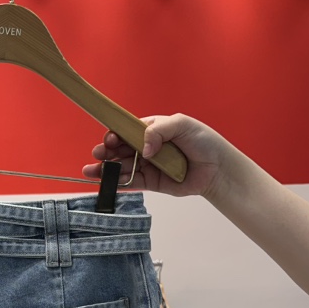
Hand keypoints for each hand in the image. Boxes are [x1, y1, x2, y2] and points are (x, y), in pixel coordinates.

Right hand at [83, 114, 231, 198]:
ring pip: (121, 167)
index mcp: (151, 129)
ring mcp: (147, 166)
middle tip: (98, 155)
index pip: (127, 130)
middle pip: (120, 149)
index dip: (115, 134)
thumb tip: (143, 149)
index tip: (110, 138)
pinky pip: (131, 182)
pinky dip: (118, 183)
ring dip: (105, 169)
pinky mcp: (151, 183)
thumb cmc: (203, 142)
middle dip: (106, 152)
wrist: (217, 168)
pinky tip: (105, 182)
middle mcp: (146, 147)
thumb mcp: (182, 125)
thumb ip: (159, 130)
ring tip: (91, 171)